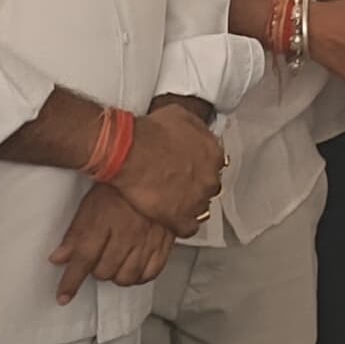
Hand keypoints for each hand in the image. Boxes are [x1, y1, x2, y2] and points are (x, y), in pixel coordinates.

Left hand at [52, 183, 179, 299]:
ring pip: (126, 277)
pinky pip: (150, 273)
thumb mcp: (91, 204)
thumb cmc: (121, 186)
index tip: (63, 296)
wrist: (156, 171)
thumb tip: (58, 258)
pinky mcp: (164, 243)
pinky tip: (134, 267)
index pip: (83, 259)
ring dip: (116, 275)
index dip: (71, 282)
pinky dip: (139, 276)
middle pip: (104, 271)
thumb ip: (75, 234)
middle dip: (95, 270)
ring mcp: (147, 240)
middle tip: (96, 258)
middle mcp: (126, 234)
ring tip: (114, 263)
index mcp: (104, 221)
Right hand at [111, 104, 227, 231]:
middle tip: (176, 182)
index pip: (214, 164)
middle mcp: (210, 179)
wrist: (130, 152)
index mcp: (213, 154)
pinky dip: (179, 224)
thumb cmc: (150, 133)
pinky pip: (188, 228)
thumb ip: (196, 127)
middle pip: (208, 186)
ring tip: (170, 199)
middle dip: (194, 184)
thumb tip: (198, 130)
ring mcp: (197, 201)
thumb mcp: (180, 115)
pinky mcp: (180, 218)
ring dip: (187, 204)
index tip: (188, 166)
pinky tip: (168, 217)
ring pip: (200, 207)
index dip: (199, 165)